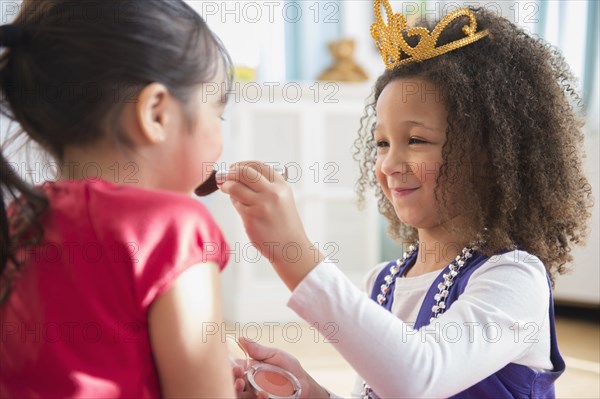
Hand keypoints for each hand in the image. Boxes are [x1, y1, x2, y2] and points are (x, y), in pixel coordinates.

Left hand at [220, 162, 324, 289]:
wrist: (290, 246)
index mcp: (281, 186)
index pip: (258, 166)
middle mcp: (272, 193)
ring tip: (226, 189)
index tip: (234, 167)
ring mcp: (261, 205)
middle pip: (245, 173)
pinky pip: (236, 204)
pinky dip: (234, 202)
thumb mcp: (282, 199)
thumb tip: (238, 176)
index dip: (243, 164)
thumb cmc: (284, 223)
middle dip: (231, 172)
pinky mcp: (251, 217)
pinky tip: (240, 206)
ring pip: (235, 187)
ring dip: (227, 186)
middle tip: (225, 175)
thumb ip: (266, 186)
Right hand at [235, 338, 329, 398]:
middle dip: (231, 381)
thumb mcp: (274, 354)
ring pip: (240, 395)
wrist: (304, 384)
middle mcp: (248, 383)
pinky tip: (263, 394)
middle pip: (233, 383)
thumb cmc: (288, 368)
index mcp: (248, 369)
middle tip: (237, 377)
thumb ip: (258, 350)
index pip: (233, 368)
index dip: (230, 368)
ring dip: (238, 391)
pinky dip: (258, 398)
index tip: (234, 367)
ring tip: (242, 384)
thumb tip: (241, 338)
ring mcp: (254, 394)